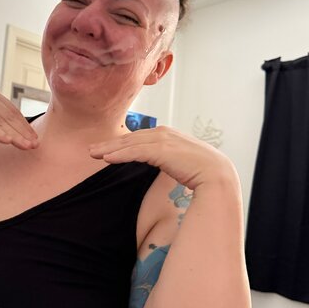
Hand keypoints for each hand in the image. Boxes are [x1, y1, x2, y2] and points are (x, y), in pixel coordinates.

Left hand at [89, 126, 234, 189]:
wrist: (216, 174)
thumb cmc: (201, 171)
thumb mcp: (180, 162)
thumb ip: (168, 160)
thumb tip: (161, 166)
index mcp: (168, 135)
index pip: (139, 138)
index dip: (120, 143)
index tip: (106, 149)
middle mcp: (164, 133)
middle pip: (130, 138)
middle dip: (109, 144)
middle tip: (91, 150)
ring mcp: (163, 140)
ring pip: (129, 143)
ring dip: (109, 149)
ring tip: (93, 154)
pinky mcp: (161, 150)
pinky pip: (135, 151)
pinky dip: (119, 154)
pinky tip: (106, 159)